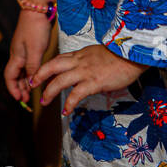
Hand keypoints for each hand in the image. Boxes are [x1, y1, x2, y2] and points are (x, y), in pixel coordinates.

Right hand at [4, 9, 54, 104]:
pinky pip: (28, 63)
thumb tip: (30, 84)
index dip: (13, 89)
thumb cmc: (35, 28)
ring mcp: (24, 49)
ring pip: (22, 70)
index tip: (20, 99)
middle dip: (20, 88)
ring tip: (32, 91)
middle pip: (15, 75)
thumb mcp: (35, 50)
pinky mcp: (31, 44)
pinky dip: (31, 71)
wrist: (38, 8)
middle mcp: (17, 54)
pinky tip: (37, 75)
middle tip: (27, 99)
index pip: (9, 77)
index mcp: (16, 56)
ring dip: (25, 81)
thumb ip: (32, 68)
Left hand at [31, 45, 148, 113]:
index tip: (40, 74)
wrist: (134, 54)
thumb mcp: (101, 55)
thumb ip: (90, 62)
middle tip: (32, 85)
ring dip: (49, 92)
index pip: (59, 59)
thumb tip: (86, 73)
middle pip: (53, 66)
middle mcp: (80, 61)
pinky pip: (76, 94)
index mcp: (82, 54)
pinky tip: (66, 112)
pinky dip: (69, 103)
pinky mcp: (94, 82)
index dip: (47, 67)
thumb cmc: (123, 56)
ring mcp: (86, 71)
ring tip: (44, 102)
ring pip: (60, 80)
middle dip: (40, 75)